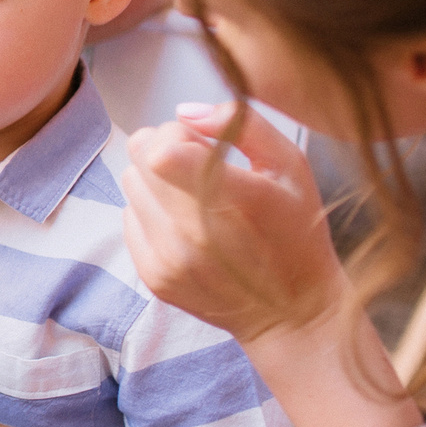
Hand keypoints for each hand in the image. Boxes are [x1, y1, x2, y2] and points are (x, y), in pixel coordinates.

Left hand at [116, 103, 347, 344]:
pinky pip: (128, 218)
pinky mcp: (155, 277)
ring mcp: (172, 259)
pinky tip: (186, 227)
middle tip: (198, 169)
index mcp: (238, 199)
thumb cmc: (297, 232)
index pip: (161, 150)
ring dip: (156, 182)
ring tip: (194, 199)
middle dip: (165, 150)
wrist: (293, 314)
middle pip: (139, 155)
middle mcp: (197, 232)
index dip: (176, 134)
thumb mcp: (292, 167)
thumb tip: (184, 112)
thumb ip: (243, 124)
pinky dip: (152, 214)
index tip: (201, 145)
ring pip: (130, 182)